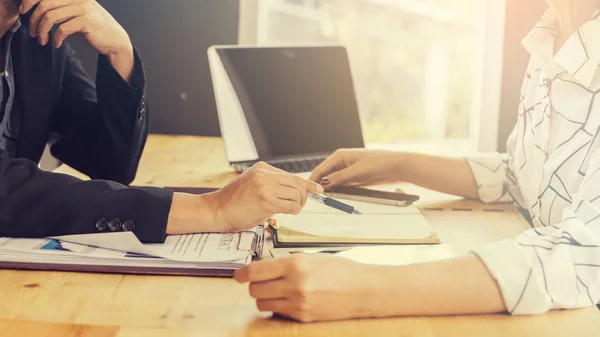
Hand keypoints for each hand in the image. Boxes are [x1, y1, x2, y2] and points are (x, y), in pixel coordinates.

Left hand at [21, 0, 133, 80]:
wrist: (115, 40)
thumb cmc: (93, 29)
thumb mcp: (75, 15)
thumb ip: (59, 9)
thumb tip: (35, 10)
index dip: (30, 1)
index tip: (24, 12)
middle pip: (45, 5)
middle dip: (34, 20)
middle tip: (33, 32)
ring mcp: (83, 8)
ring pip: (51, 17)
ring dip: (42, 30)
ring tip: (42, 40)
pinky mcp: (87, 21)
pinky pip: (63, 29)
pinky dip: (56, 38)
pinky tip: (56, 43)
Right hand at [210, 162, 322, 231]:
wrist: (216, 211)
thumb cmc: (232, 202)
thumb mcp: (251, 184)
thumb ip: (270, 184)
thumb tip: (291, 191)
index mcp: (262, 168)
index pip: (292, 175)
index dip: (307, 184)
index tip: (317, 189)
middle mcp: (265, 175)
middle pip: (298, 184)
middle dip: (303, 197)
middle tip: (299, 205)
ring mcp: (266, 187)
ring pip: (297, 195)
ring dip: (298, 205)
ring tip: (290, 210)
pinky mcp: (266, 201)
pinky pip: (291, 206)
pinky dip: (293, 211)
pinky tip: (286, 213)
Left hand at [235, 254, 381, 321]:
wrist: (363, 290)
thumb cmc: (339, 270)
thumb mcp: (311, 257)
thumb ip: (285, 262)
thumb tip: (261, 268)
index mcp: (295, 264)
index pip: (256, 271)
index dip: (242, 273)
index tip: (238, 275)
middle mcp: (294, 284)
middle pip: (255, 289)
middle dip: (255, 285)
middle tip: (262, 282)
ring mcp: (298, 303)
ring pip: (262, 303)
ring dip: (264, 297)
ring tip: (276, 291)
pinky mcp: (302, 317)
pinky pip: (277, 312)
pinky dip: (277, 306)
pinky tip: (289, 299)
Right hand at [309, 149, 403, 188]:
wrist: (397, 166)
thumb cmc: (379, 163)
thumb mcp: (356, 172)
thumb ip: (339, 178)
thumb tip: (324, 184)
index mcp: (340, 155)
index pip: (321, 169)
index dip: (313, 180)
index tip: (308, 191)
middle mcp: (343, 162)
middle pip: (326, 176)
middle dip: (320, 186)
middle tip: (315, 197)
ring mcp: (349, 170)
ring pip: (333, 182)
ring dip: (330, 189)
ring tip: (325, 199)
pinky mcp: (355, 177)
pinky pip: (342, 185)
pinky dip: (338, 190)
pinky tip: (337, 196)